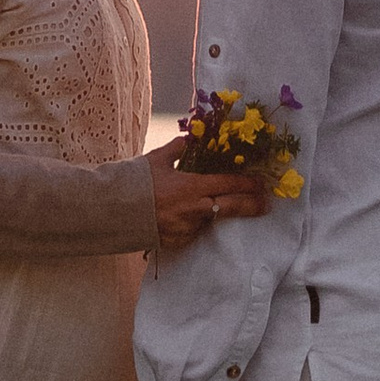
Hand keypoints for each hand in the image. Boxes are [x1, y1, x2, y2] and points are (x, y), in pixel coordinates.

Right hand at [147, 136, 270, 247]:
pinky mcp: (178, 241)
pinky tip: (188, 218)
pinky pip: (193, 232)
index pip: (228, 184)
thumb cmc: (135, 182)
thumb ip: (176, 149)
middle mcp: (195, 208)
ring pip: (211, 220)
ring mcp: (187, 227)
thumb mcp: (156, 160)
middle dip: (251, 205)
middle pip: (232, 207)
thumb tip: (188, 139)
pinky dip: (194, 224)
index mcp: (192, 186)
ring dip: (215, 214)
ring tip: (214, 208)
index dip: (247, 184)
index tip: (261, 184)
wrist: (114, 212)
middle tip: (265, 204)